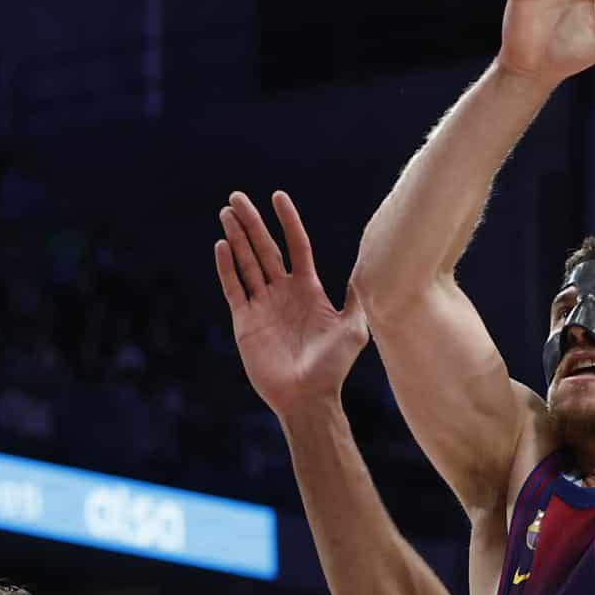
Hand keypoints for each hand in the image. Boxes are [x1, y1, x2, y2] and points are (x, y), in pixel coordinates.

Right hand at [214, 190, 367, 418]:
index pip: (296, 246)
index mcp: (308, 290)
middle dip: (252, 223)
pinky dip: (227, 267)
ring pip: (247, 263)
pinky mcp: (245, 321)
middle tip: (237, 196)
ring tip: (227, 212)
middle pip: (265, 249)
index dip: (288, 222)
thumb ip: (357, 297)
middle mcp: (283, 293)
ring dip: (237, 238)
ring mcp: (263, 305)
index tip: (278, 197)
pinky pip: (234, 288)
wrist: (309, 398)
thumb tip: (372, 269)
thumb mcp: (354, 328)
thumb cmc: (334, 367)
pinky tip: (222, 245)